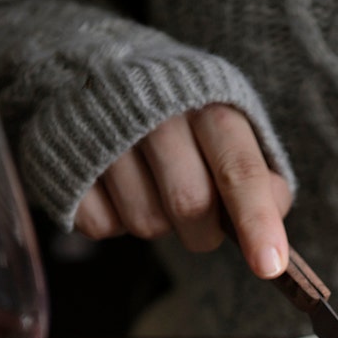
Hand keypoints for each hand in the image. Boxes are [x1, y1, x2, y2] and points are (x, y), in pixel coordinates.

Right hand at [74, 104, 292, 278]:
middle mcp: (156, 114)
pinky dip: (116, 221)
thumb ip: (258, 174)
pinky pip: (102, 226)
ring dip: (160, 225)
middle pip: (191, 205)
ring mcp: (105, 136)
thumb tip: (272, 219)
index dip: (256, 221)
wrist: (97, 70)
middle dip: (203, 232)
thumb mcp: (230, 126)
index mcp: (208, 105)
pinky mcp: (66, 162)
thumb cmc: (181, 115)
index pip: (238, 170)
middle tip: (200, 220)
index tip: (270, 267)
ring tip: (152, 186)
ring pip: (146, 224)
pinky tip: (117, 187)